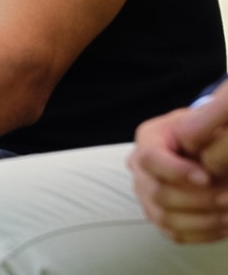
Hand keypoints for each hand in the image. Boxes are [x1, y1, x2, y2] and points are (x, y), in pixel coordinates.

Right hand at [128, 80, 227, 242]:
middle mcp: (139, 167)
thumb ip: (202, 132)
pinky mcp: (157, 216)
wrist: (203, 149)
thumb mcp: (204, 123)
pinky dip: (203, 233)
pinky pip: (175, 234)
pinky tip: (224, 224)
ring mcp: (145, 194)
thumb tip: (202, 155)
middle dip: (198, 199)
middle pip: (158, 192)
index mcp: (148, 138)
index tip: (207, 177)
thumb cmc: (206, 134)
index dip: (177, 171)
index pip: (150, 158)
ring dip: (203, 220)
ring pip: (165, 217)